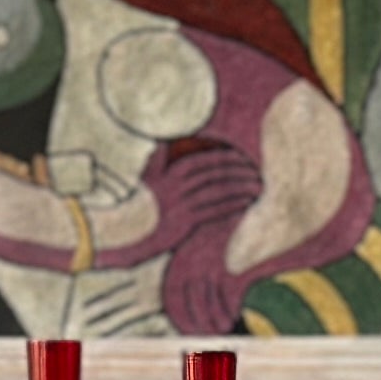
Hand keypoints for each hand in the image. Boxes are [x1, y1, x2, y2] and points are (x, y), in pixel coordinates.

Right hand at [144, 139, 266, 330]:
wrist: (122, 233)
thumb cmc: (134, 207)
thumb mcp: (144, 179)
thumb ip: (155, 161)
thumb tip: (161, 146)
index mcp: (171, 173)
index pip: (206, 161)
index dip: (227, 159)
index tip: (243, 159)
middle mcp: (179, 187)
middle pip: (217, 174)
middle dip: (240, 171)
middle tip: (257, 173)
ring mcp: (183, 205)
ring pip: (219, 191)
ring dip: (241, 188)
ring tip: (258, 187)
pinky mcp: (185, 223)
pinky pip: (215, 211)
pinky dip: (233, 205)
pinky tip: (246, 204)